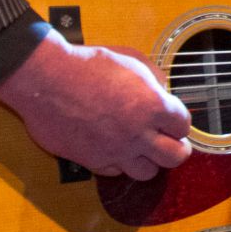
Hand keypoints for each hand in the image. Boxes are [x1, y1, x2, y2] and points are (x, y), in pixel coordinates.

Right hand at [0, 31, 192, 180]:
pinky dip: (119, 163)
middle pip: (175, 157)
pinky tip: (115, 149)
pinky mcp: (92, 161)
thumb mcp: (131, 58)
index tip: (172, 119)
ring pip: (147, 172)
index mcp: (153, 105)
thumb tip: (163, 89)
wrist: (46, 80)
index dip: (179, 122)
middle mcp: (138, 133)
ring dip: (149, 161)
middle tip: (169, 142)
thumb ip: (154, 77)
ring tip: (142, 148)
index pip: (184, 126)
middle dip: (177, 149)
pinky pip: (116, 172)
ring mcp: (115, 150)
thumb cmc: (87, 65)